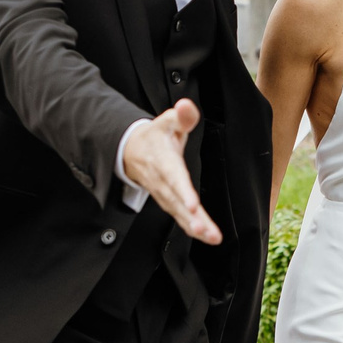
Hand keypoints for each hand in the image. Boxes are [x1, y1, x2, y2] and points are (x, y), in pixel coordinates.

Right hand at [122, 100, 220, 244]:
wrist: (131, 150)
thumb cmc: (155, 136)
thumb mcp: (167, 121)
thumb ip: (182, 115)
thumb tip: (187, 105)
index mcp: (164, 159)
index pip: (173, 176)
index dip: (182, 191)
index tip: (193, 204)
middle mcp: (162, 180)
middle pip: (176, 201)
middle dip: (190, 217)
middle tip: (203, 230)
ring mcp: (163, 193)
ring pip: (178, 213)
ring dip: (194, 226)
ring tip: (211, 237)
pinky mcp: (167, 201)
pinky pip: (179, 217)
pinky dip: (192, 228)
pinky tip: (206, 236)